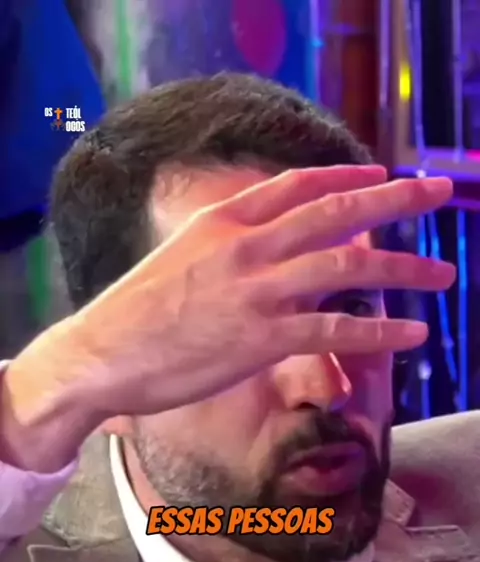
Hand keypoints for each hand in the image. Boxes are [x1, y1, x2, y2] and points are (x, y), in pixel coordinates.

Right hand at [1, 165, 454, 471]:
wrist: (100, 354)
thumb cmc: (134, 316)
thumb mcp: (177, 262)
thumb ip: (225, 253)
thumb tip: (264, 260)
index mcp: (221, 221)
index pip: (295, 187)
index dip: (344, 177)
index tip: (381, 176)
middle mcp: (245, 246)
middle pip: (334, 212)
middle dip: (395, 201)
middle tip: (439, 193)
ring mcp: (256, 290)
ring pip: (345, 266)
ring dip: (403, 267)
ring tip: (444, 274)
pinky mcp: (262, 338)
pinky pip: (335, 329)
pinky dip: (380, 331)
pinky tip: (413, 333)